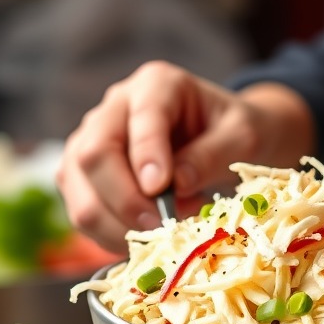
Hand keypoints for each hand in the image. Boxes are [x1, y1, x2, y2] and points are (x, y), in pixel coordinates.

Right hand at [55, 61, 314, 251]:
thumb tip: (175, 183)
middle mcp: (114, 108)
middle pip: (94, 154)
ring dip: (118, 225)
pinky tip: (147, 239)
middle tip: (164, 226)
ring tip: (164, 232)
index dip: (147, 155)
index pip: (140, 117)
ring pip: (80, 191)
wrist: (227, 140)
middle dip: (126, 200)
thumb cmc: (236, 133)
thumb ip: (212, 154)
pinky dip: (111, 236)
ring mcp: (91, 142)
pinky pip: (83, 213)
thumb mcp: (243, 137)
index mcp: (156, 85)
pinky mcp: (84, 178)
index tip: (162, 190)